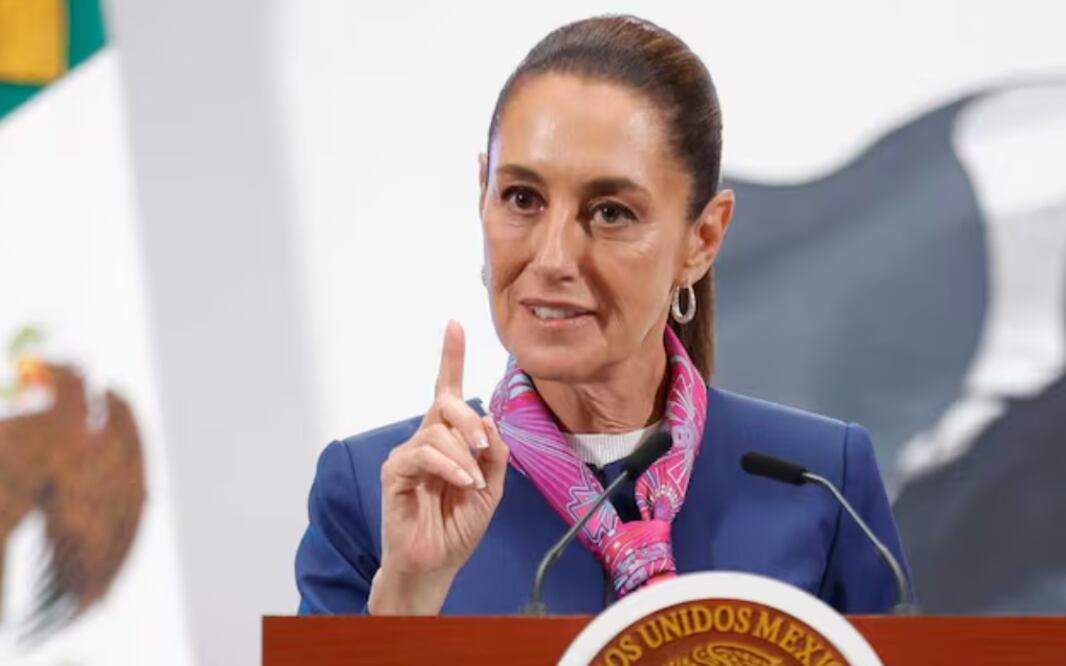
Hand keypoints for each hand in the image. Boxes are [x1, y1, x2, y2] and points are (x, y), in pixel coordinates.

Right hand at [368, 321, 508, 614]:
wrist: (436, 564)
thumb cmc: (457, 526)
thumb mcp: (491, 487)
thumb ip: (495, 454)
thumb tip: (490, 422)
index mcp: (448, 439)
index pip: (448, 391)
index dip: (450, 357)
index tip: (454, 324)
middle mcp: (426, 440)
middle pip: (447, 403)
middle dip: (470, 420)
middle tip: (484, 446)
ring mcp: (408, 456)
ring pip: (437, 430)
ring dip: (463, 454)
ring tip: (472, 481)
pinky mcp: (395, 474)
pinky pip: (423, 454)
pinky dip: (448, 466)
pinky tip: (461, 481)